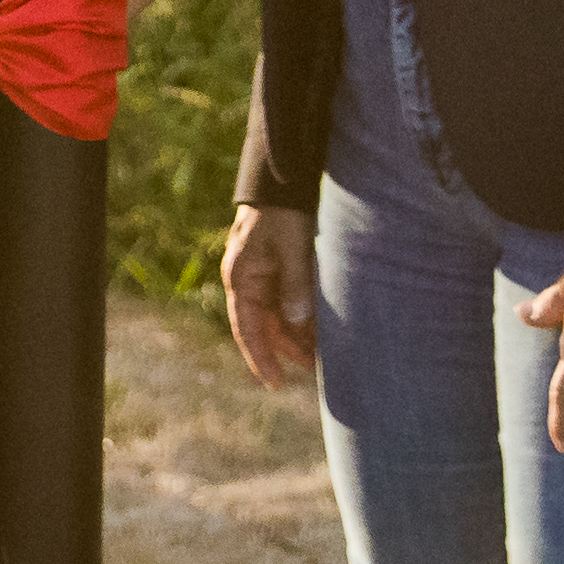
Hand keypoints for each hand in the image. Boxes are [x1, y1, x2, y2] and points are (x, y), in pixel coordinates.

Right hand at [220, 205, 320, 386]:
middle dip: (286, 350)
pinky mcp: (280, 268)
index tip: (274, 384)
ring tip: (322, 356)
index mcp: (242, 277)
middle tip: (312, 372)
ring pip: (279, 316)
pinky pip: (289, 302)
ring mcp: (264, 275)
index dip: (260, 358)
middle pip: (265, 326)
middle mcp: (249, 281)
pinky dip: (303, 318)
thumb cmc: (283, 212)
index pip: (247, 328)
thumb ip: (294, 284)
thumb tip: (297, 322)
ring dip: (297, 335)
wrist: (283, 179)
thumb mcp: (291, 247)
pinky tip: (321, 329)